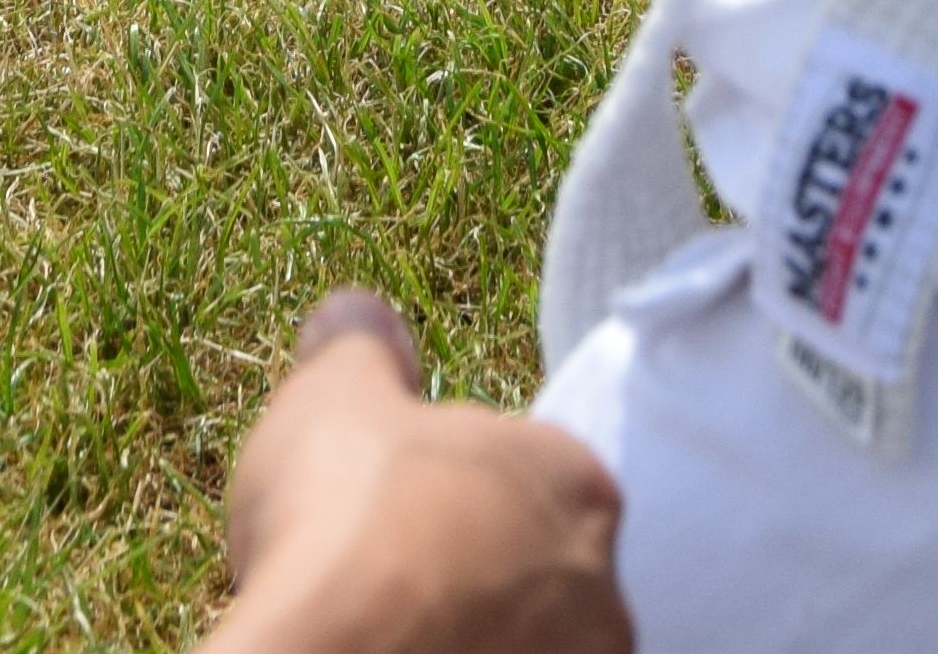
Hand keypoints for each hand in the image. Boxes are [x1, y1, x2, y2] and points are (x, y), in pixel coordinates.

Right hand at [202, 293, 625, 653]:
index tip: (393, 508)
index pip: (525, 473)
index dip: (450, 488)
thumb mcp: (333, 394)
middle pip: (533, 565)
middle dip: (473, 570)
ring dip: (475, 632)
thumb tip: (360, 315)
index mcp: (574, 479)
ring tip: (389, 632)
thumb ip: (361, 345)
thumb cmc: (346, 522)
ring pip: (529, 640)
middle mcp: (604, 583)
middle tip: (388, 579)